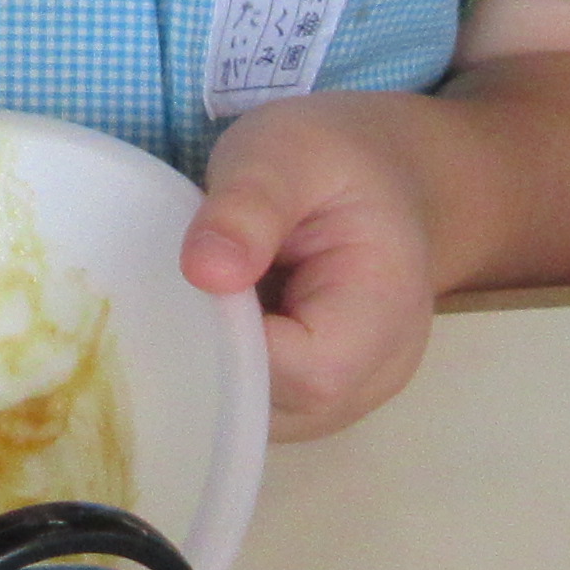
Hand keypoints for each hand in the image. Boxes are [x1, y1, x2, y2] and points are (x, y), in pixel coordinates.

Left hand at [174, 93, 455, 438]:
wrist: (376, 174)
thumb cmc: (333, 159)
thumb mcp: (287, 151)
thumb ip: (248, 206)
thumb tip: (204, 272)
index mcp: (386, 314)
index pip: (306, 374)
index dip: (235, 343)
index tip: (195, 284)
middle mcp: (373, 377)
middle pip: (276, 410)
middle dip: (214, 356)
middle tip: (184, 285)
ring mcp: (343, 397)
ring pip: (253, 417)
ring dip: (213, 362)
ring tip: (209, 293)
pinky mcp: (310, 397)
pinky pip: (251, 406)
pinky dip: (220, 366)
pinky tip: (215, 314)